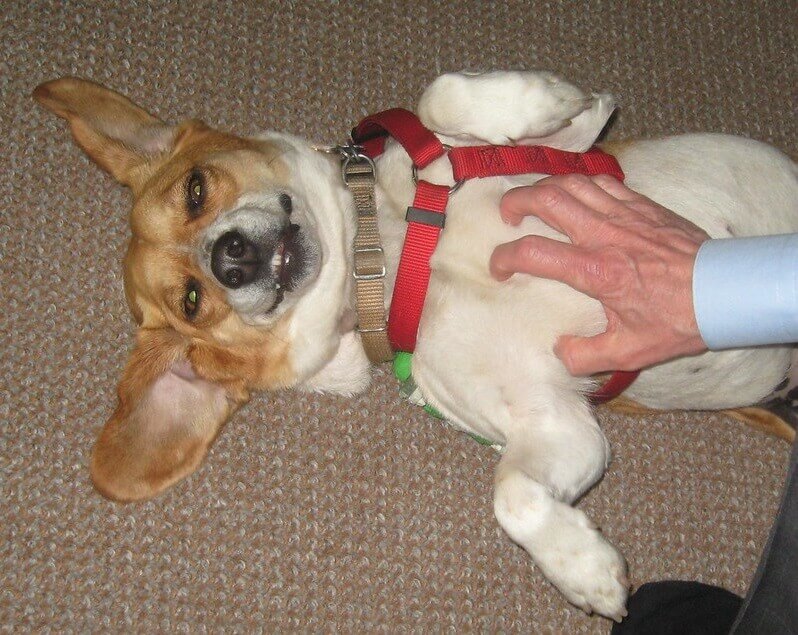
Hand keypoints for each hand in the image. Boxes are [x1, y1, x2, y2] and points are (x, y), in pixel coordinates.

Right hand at [489, 174, 709, 374]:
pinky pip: (602, 181)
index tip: (499, 268)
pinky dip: (579, 182)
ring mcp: (624, 214)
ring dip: (545, 186)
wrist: (724, 291)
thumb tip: (559, 351)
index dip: (504, 258)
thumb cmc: (678, 320)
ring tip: (534, 198)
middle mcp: (605, 235)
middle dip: (517, 202)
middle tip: (507, 215)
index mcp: (596, 271)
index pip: (534, 253)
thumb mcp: (630, 353)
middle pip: (548, 199)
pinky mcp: (643, 205)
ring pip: (573, 183)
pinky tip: (574, 193)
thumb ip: (586, 356)